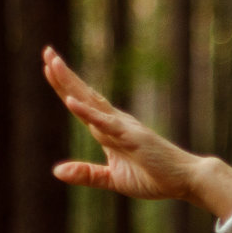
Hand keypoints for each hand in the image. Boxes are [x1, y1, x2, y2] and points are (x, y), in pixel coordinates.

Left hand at [43, 47, 231, 213]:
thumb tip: (56, 171)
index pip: (82, 105)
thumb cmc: (154, 177)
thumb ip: (87, 175)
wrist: (185, 180)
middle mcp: (115, 122)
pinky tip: (70, 100)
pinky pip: (104, 123)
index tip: (49, 67)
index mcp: (109, 130)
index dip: (64, 87)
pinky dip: (87, 112)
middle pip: (83, 95)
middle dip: (63, 75)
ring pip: (91, 101)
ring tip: (53, 63)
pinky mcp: (131, 137)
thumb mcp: (113, 179)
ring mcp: (123, 127)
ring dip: (71, 83)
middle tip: (46, 52)